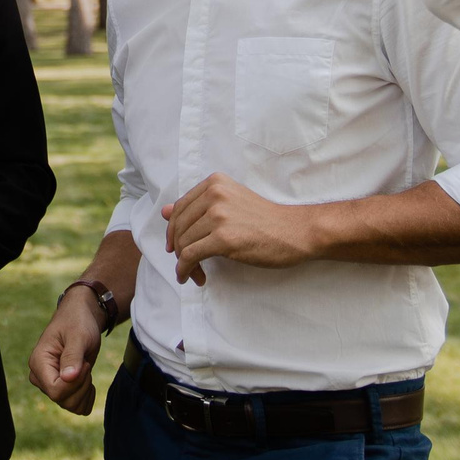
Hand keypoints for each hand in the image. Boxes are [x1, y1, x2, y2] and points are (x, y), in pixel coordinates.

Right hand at [28, 287, 105, 415]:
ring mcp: (50, 384)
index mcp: (38, 363)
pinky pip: (76, 407)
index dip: (75, 382)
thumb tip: (68, 378)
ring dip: (85, 391)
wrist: (80, 319)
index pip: (55, 391)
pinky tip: (88, 380)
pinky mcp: (61, 389)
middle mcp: (40, 377)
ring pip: (70, 406)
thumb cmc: (78, 323)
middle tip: (84, 363)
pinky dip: (87, 397)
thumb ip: (72, 356)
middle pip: (63, 400)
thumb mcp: (78, 336)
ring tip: (84, 368)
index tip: (83, 363)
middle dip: (82, 385)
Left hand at [162, 174, 321, 282]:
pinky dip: (186, 269)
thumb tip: (163, 212)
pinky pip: (191, 255)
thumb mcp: (231, 204)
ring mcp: (219, 216)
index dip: (174, 230)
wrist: (296, 232)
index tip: (176, 246)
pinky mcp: (224, 238)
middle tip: (186, 264)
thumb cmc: (266, 220)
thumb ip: (197, 206)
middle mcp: (214, 194)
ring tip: (195, 273)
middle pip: (179, 226)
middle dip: (178, 248)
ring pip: (183, 243)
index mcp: (215, 183)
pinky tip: (192, 277)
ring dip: (184, 263)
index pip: (180, 207)